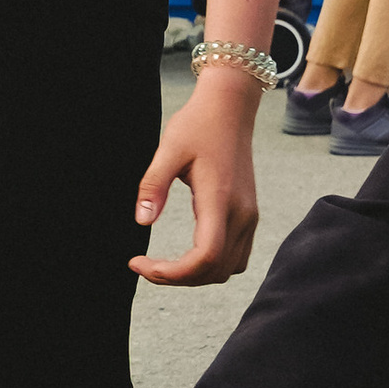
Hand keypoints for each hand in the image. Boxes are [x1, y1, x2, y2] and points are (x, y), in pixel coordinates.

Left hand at [132, 64, 262, 285]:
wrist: (230, 108)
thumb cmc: (197, 125)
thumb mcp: (168, 149)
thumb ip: (153, 185)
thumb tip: (141, 221)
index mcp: (221, 200)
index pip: (205, 258)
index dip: (171, 272)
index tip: (139, 263)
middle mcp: (241, 214)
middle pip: (214, 271)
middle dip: (177, 278)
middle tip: (144, 266)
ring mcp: (249, 216)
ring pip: (228, 269)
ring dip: (195, 276)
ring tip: (163, 265)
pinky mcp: (249, 215)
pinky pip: (236, 257)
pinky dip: (212, 267)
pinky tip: (187, 256)